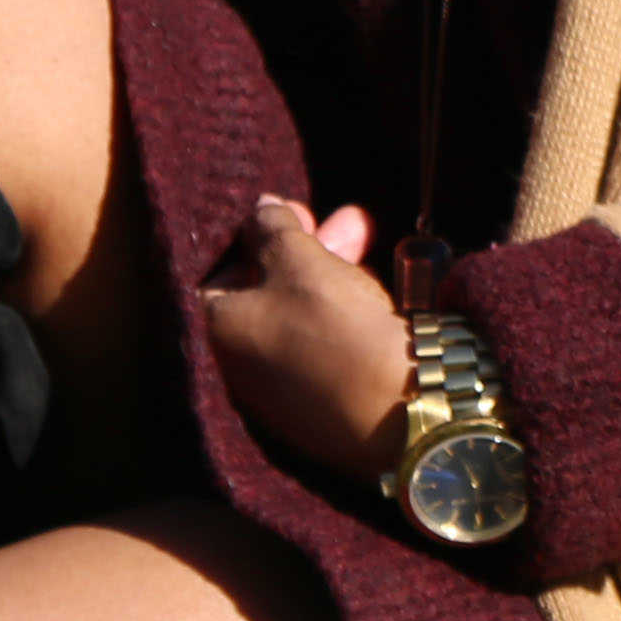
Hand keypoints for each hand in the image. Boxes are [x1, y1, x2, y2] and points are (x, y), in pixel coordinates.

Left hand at [203, 197, 406, 480]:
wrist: (398, 409)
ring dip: (334, 283)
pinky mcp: (323, 413)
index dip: (261, 236)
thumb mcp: (299, 258)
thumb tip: (259, 208)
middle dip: (310, 253)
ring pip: (303, 323)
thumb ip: (272, 227)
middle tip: (353, 227)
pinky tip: (376, 302)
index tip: (301, 214)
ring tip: (374, 257)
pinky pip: (327, 355)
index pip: (226, 271)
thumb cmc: (335, 324)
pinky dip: (345, 323)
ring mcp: (282, 396)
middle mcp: (241, 368)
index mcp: (222, 329)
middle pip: (271, 295)